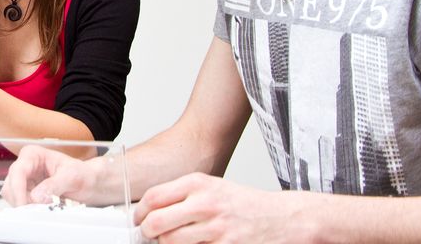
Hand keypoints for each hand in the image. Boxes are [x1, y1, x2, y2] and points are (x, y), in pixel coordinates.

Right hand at [2, 145, 102, 206]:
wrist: (89, 184)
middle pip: (10, 186)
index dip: (18, 190)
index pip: (17, 171)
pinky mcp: (28, 195)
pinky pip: (21, 205)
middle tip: (38, 210)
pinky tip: (44, 209)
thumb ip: (54, 185)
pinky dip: (30, 210)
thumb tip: (36, 196)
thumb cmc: (82, 174)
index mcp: (33, 155)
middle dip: (22, 201)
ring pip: (13, 198)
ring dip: (26, 207)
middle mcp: (26, 167)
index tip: (24, 205)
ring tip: (46, 208)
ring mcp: (25, 182)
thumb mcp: (72, 176)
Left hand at [136, 173, 296, 242]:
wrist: (281, 218)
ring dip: (166, 243)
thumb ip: (182, 195)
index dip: (140, 211)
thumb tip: (151, 208)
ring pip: (170, 241)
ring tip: (171, 240)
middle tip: (149, 233)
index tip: (138, 218)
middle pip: (156, 222)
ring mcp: (215, 228)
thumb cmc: (244, 203)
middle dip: (148, 231)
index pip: (153, 197)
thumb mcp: (212, 187)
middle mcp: (205, 204)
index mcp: (198, 184)